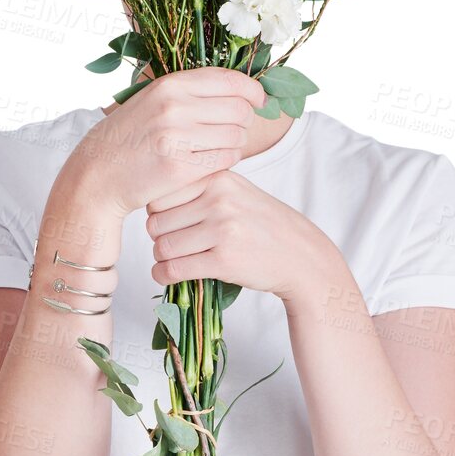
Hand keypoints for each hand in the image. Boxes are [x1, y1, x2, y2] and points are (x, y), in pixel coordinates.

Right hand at [71, 67, 267, 218]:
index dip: (253, 90)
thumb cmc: (130, 137)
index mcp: (170, 85)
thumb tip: (241, 90)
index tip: (259, 100)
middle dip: (246, 119)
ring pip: (237, 135)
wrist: (98, 173)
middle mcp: (174, 106)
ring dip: (238, 142)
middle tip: (237, 128)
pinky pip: (226, 159)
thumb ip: (191, 91)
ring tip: (223, 146)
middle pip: (239, 108)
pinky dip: (229, 160)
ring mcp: (176, 137)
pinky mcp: (180, 167)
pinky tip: (215, 160)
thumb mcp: (154, 100)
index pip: (230, 80)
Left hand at [145, 168, 338, 307]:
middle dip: (157, 237)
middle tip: (169, 246)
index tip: (167, 224)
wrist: (301, 256)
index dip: (157, 212)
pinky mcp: (224, 261)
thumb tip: (153, 201)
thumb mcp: (238, 193)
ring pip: (163, 246)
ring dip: (160, 259)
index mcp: (219, 179)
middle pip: (157, 221)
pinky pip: (175, 268)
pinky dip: (163, 275)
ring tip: (169, 262)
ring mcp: (222, 230)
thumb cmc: (265, 226)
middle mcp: (219, 201)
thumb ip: (202, 190)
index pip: (162, 193)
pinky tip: (167, 276)